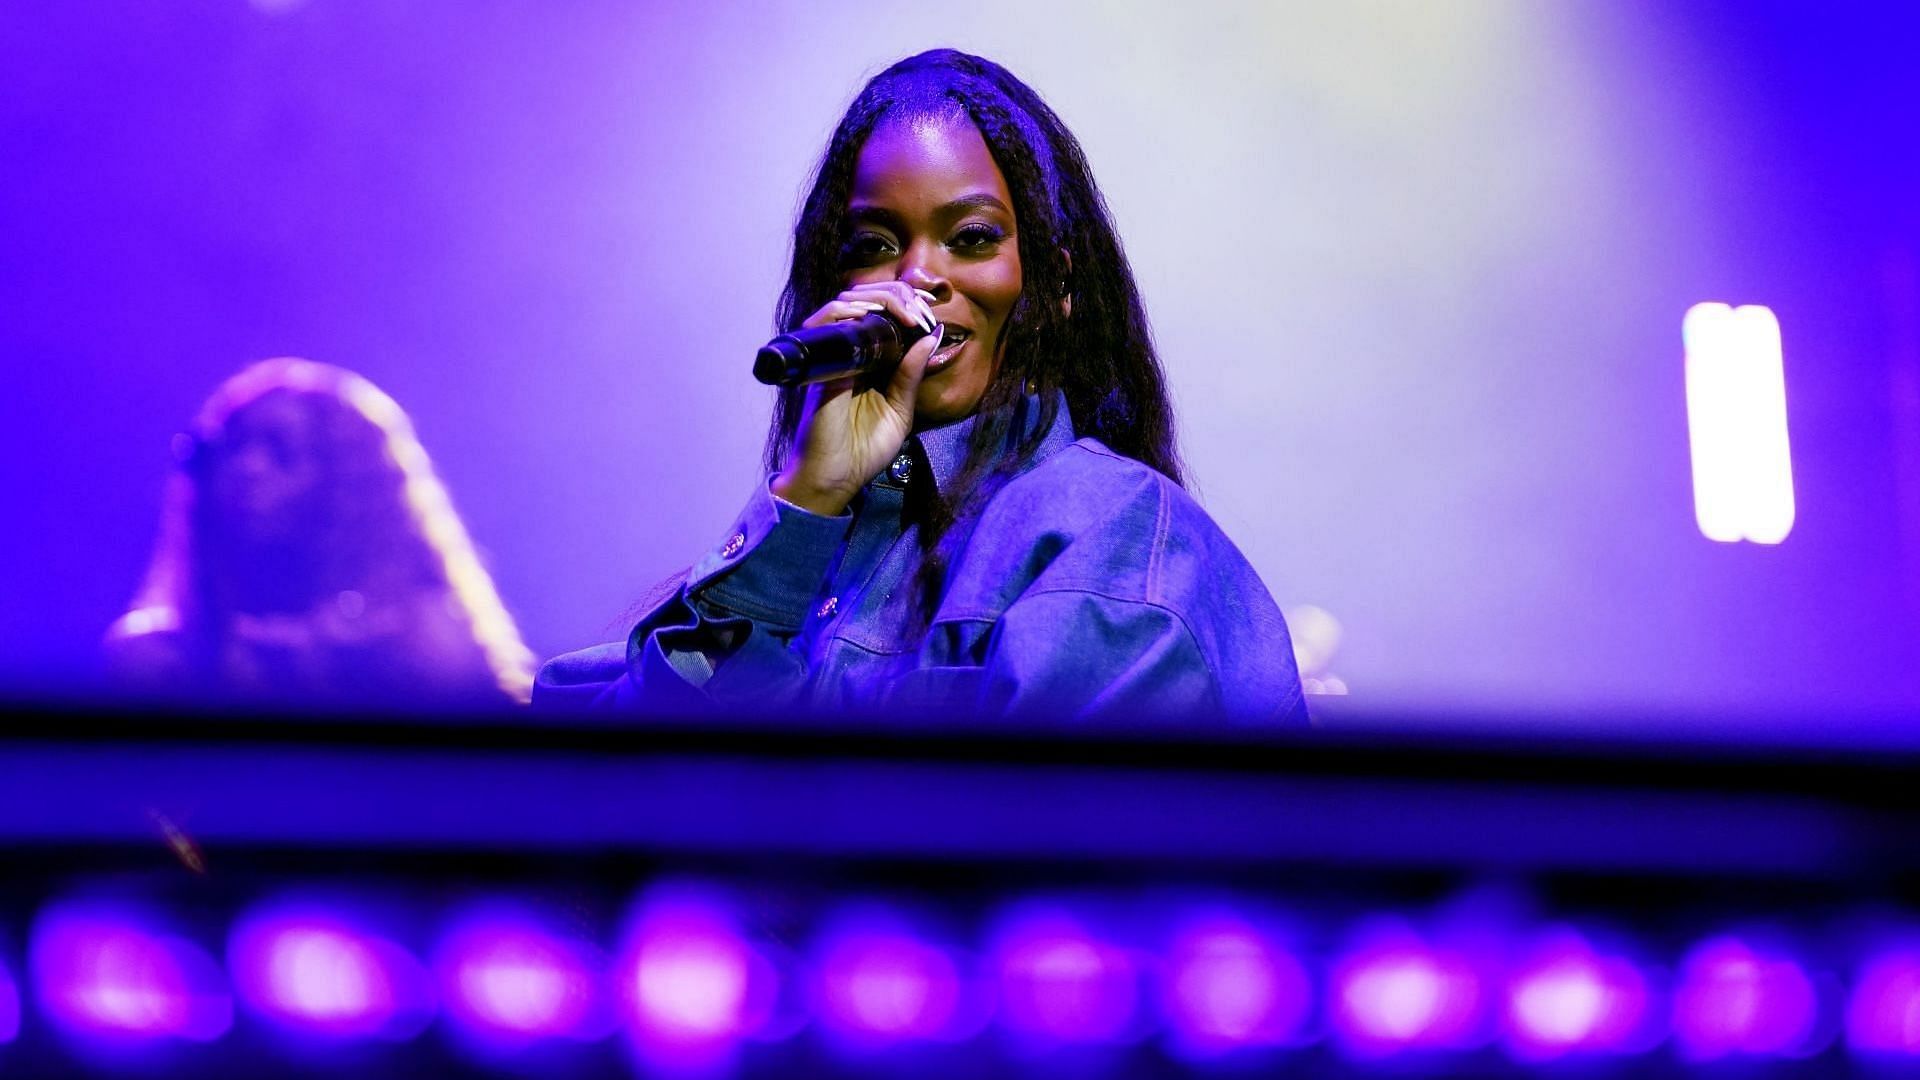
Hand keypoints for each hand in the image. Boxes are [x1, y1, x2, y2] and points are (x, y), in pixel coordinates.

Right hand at [771, 281, 942, 515]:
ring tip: (907, 313)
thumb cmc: (865, 449)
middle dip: (899, 296)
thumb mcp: (900, 409)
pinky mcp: (818, 362)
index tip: (931, 312)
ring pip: (847, 302)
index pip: (884, 314)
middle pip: (866, 299)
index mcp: (870, 360)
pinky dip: (848, 310)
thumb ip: (911, 374)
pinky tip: (871, 316)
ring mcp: (831, 355)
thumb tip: (932, 335)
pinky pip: (826, 322)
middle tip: (922, 311)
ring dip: (881, 299)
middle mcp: (849, 352)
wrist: (835, 478)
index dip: (907, 303)